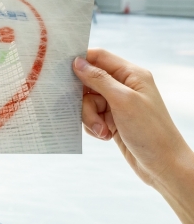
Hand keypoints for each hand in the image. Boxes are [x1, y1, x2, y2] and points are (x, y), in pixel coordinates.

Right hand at [73, 48, 190, 185]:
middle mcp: (124, 86)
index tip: (61, 72)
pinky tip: (105, 136)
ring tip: (103, 131)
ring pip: (87, 102)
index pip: (99, 57)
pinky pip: (91, 116)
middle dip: (84, 101)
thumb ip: (99, 79)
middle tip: (92, 114)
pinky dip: (94, 126)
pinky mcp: (112, 119)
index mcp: (131, 74)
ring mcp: (117, 104)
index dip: (80, 61)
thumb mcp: (123, 101)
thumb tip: (78, 62)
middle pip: (88, 83)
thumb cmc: (150, 131)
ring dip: (90, 118)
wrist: (162, 165)